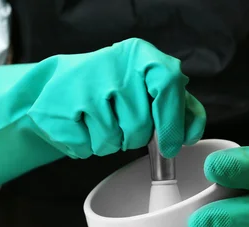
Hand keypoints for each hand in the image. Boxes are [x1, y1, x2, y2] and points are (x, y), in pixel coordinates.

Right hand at [27, 38, 205, 158]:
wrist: (58, 83)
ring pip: (111, 142)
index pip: (168, 84)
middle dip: (134, 137)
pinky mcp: (57, 110)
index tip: (170, 147)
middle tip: (121, 123)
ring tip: (98, 122)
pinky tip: (80, 126)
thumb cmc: (113, 87)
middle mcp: (112, 65)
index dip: (171, 122)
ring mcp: (82, 87)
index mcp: (140, 54)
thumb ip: (179, 106)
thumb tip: (190, 135)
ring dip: (109, 144)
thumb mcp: (149, 85)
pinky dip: (86, 147)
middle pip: (139, 125)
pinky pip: (86, 148)